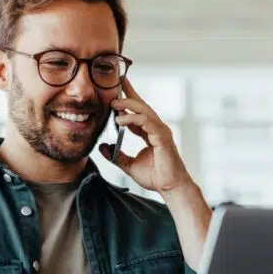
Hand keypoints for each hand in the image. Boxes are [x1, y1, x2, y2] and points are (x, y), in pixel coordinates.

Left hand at [99, 78, 193, 194]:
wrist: (170, 187)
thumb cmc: (155, 176)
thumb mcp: (129, 165)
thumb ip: (116, 155)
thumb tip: (102, 147)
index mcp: (149, 132)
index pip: (137, 111)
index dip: (128, 98)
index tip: (117, 86)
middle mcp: (156, 128)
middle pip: (141, 105)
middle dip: (128, 94)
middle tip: (112, 89)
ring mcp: (160, 131)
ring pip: (144, 111)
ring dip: (127, 105)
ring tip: (113, 105)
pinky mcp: (162, 138)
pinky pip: (147, 122)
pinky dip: (133, 119)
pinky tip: (120, 120)